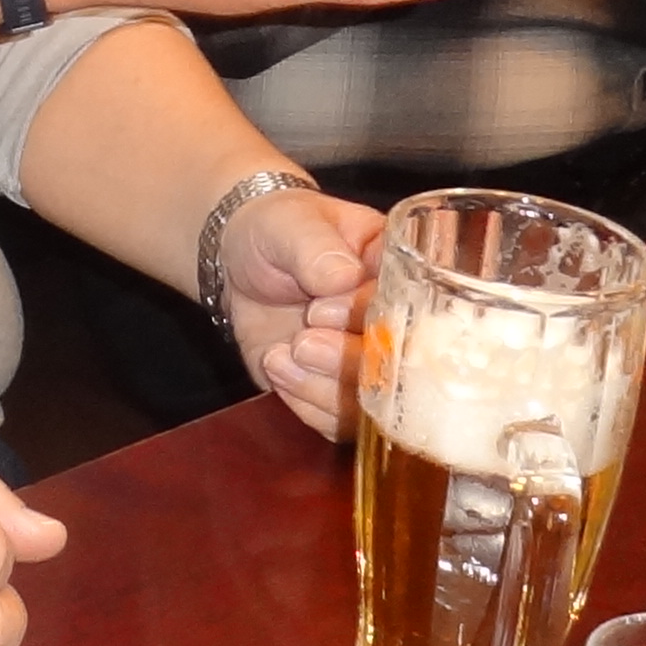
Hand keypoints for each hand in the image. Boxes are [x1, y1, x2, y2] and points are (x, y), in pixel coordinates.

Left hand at [215, 187, 381, 437]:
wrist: (237, 263)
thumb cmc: (276, 230)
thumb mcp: (291, 224)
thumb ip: (316, 248)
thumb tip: (343, 277)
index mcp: (400, 273)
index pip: (409, 309)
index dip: (368, 318)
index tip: (318, 309)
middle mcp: (397, 324)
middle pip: (399, 364)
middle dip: (348, 361)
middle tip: (301, 342)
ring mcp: (370, 362)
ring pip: (371, 401)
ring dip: (324, 388)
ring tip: (279, 357)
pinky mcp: (339, 391)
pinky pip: (339, 422)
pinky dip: (307, 405)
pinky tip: (278, 370)